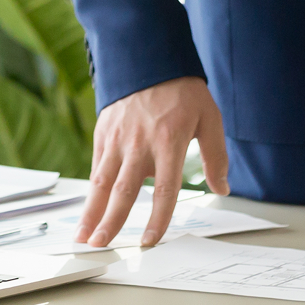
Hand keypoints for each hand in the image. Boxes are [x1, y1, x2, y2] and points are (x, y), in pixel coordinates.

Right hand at [73, 76, 226, 248]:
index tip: (149, 242)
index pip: (164, 190)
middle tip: (100, 246)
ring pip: (101, 182)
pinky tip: (86, 210)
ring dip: (91, 212)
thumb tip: (222, 189)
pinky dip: (90, 191)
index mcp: (169, 143)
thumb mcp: (210, 118)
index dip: (156, 220)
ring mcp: (118, 139)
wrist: (150, 58)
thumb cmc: (183, 91)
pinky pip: (96, 167)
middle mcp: (140, 144)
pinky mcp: (103, 133)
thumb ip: (216, 157)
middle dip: (111, 222)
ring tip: (83, 237)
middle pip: (124, 191)